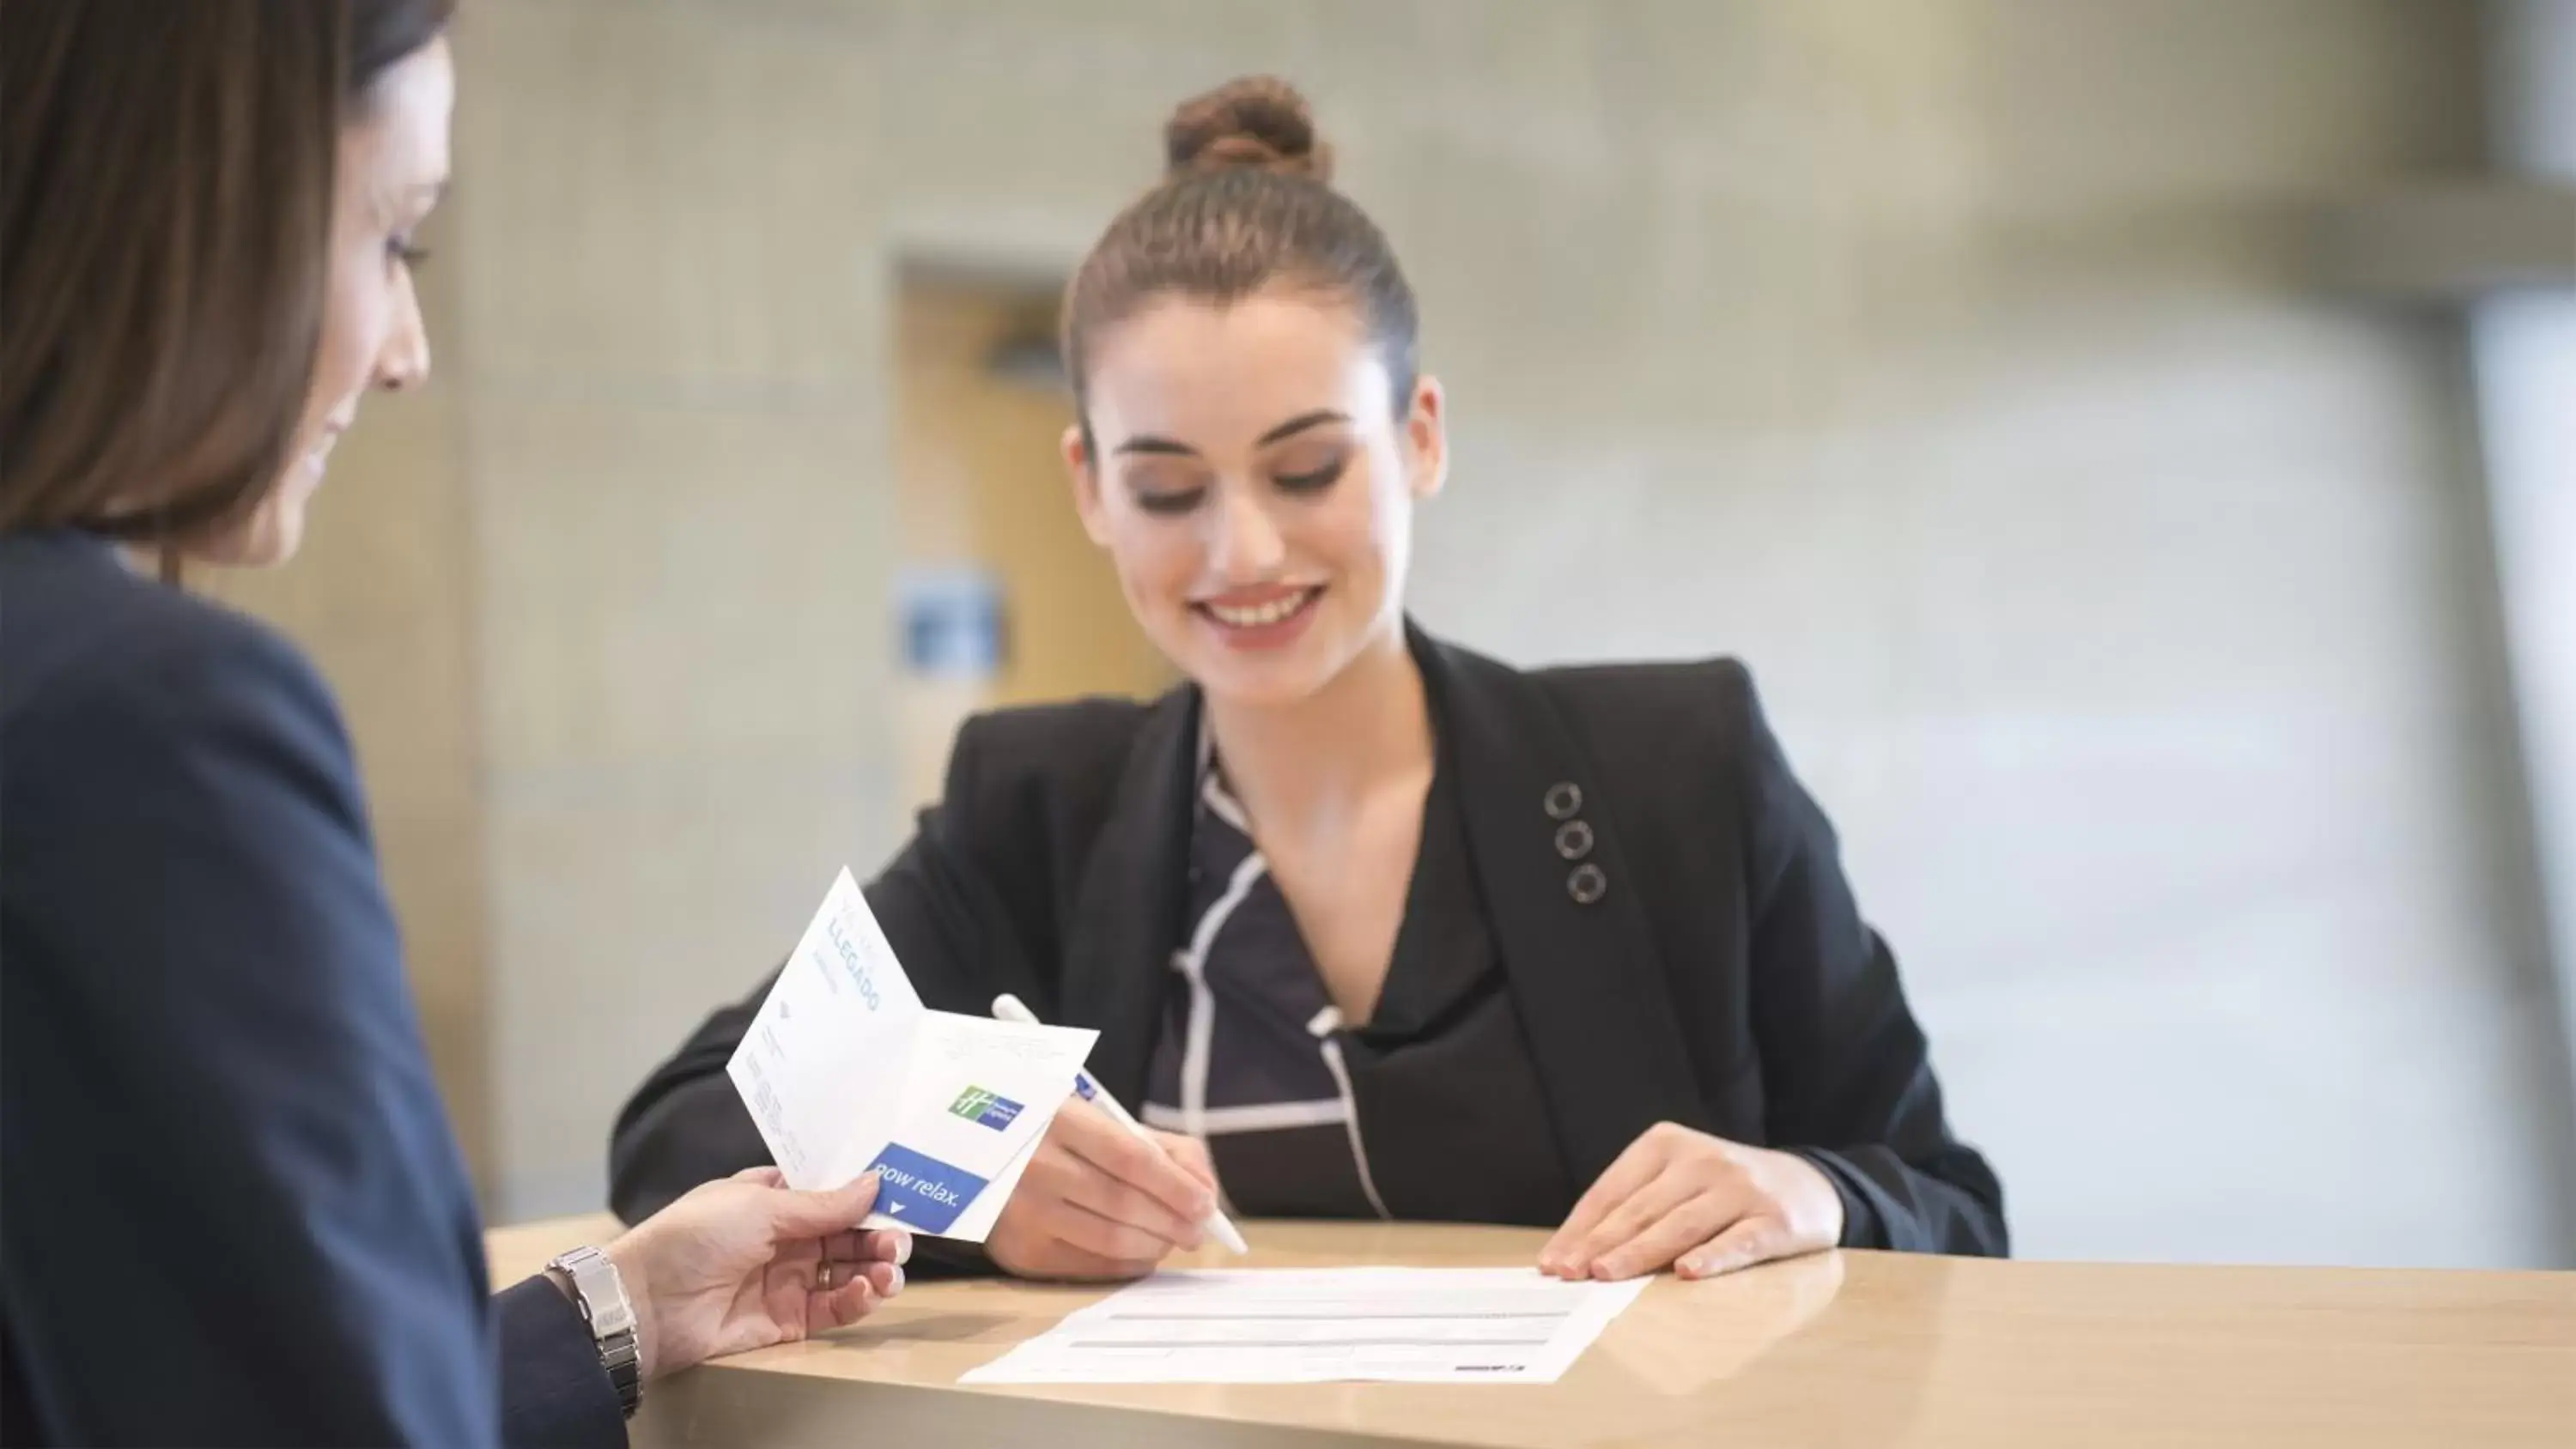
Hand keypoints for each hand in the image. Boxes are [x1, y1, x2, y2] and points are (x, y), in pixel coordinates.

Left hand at [601, 1166, 910, 1378]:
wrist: (648, 1302)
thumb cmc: (695, 1237)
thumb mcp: (761, 1205)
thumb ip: (822, 1203)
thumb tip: (875, 1183)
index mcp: (773, 1199)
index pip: (832, 1194)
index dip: (866, 1194)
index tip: (902, 1193)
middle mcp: (785, 1238)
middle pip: (848, 1234)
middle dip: (879, 1236)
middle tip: (900, 1242)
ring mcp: (788, 1280)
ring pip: (848, 1272)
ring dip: (875, 1269)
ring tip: (890, 1271)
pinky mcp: (788, 1320)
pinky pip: (833, 1309)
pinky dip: (856, 1299)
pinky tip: (866, 1290)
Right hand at [986, 1098, 1219, 1280]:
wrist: (975, 1155)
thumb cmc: (1059, 1136)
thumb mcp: (1104, 1120)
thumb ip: (1165, 1148)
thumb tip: (1206, 1193)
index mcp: (1061, 1120)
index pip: (1131, 1159)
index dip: (1176, 1186)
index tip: (1205, 1204)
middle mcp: (1037, 1166)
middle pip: (1124, 1204)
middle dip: (1173, 1222)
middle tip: (1197, 1230)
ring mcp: (1026, 1213)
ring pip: (1111, 1240)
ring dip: (1155, 1244)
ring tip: (1172, 1239)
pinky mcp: (1022, 1252)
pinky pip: (1092, 1266)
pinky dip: (1130, 1263)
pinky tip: (1143, 1251)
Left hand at [1539, 1122, 1842, 1281]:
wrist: (1809, 1184)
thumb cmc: (1723, 1190)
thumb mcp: (1677, 1180)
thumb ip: (1635, 1207)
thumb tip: (1576, 1254)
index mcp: (1667, 1144)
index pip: (1612, 1191)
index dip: (1580, 1228)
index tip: (1553, 1262)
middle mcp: (1702, 1160)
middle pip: (1641, 1209)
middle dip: (1600, 1244)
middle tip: (1570, 1275)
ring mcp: (1740, 1188)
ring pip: (1681, 1224)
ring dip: (1641, 1253)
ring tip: (1607, 1276)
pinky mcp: (1775, 1219)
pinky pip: (1739, 1241)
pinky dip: (1713, 1257)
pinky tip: (1688, 1273)